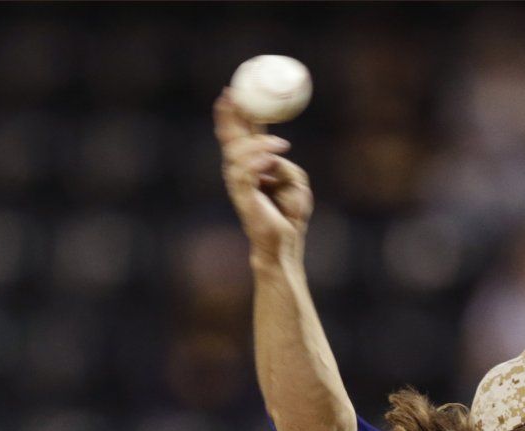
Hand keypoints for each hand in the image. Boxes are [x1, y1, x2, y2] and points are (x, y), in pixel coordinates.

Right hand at [213, 90, 313, 266]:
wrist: (285, 245)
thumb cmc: (290, 215)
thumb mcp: (295, 180)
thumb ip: (283, 163)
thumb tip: (273, 153)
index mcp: (252, 166)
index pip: (241, 134)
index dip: (237, 113)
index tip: (235, 91)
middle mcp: (240, 172)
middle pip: (229, 138)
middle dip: (229, 115)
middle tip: (233, 96)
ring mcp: (238, 185)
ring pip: (237, 153)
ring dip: (258, 144)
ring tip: (282, 145)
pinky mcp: (242, 198)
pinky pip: (244, 173)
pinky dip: (257, 162)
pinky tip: (270, 159)